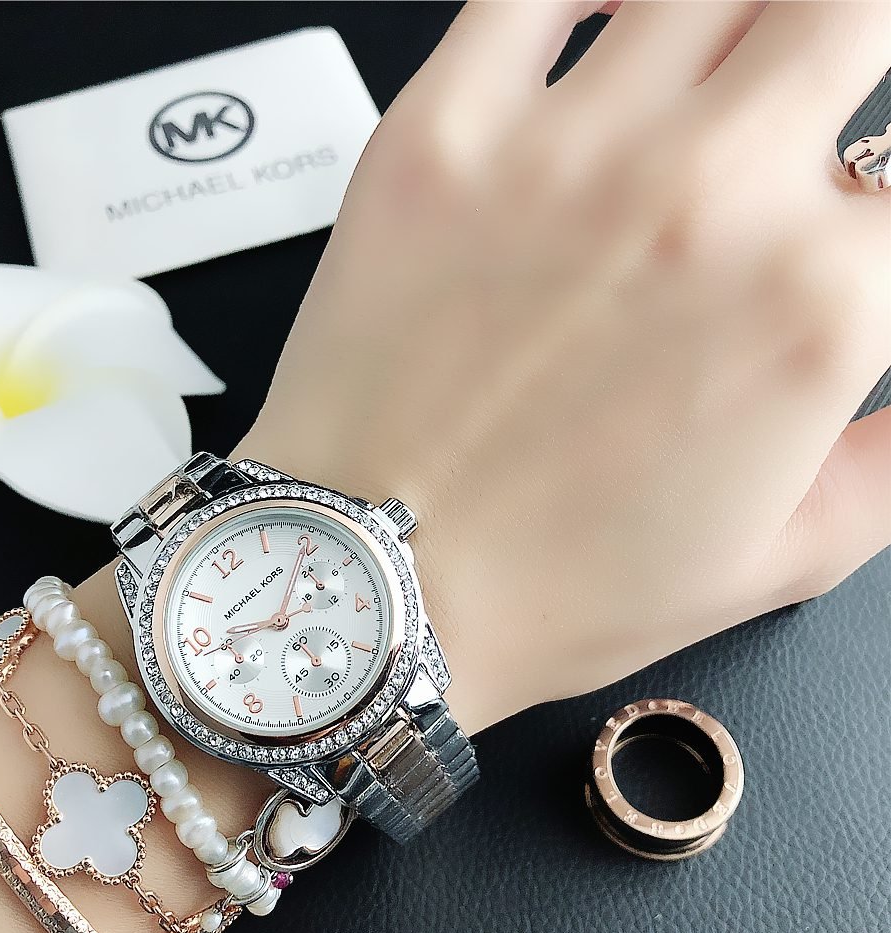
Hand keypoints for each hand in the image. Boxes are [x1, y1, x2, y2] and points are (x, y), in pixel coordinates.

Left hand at [235, 2, 890, 732]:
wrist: (376, 587)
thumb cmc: (559, 590)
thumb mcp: (784, 557)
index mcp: (819, 305)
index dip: (876, 192)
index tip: (848, 201)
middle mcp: (710, 200)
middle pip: (846, 10)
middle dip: (844, 41)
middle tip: (804, 88)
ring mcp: (566, 154)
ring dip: (735, 16)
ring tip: (716, 64)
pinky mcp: (439, 137)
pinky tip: (616, 9)